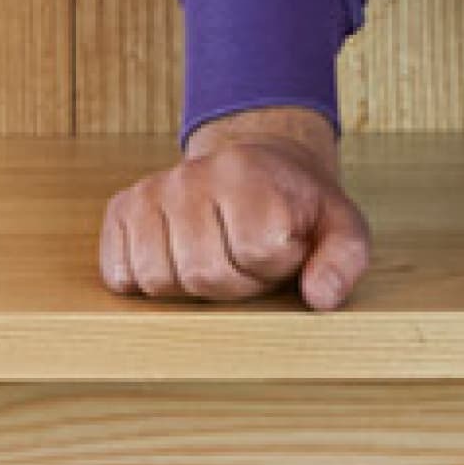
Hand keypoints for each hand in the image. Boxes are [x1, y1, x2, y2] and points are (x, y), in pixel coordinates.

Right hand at [100, 108, 377, 308]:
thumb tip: (320, 297)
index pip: (255, 253)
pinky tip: (177, 260)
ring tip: (217, 258)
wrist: (256, 168)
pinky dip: (146, 281)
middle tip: (248, 259)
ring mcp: (151, 191)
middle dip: (234, 283)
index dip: (274, 268)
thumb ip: (344, 260)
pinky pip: (119, 273)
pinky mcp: (122, 209)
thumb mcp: (340, 226)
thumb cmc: (296, 206)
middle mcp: (191, 176)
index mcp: (246, 173)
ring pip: (158, 279)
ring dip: (191, 286)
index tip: (283, 250)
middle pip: (203, 274)